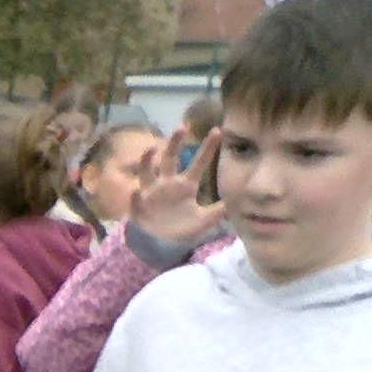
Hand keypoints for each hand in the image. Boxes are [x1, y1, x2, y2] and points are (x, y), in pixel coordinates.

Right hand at [130, 128, 224, 249]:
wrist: (160, 244)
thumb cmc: (181, 228)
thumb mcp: (203, 221)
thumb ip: (217, 212)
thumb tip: (236, 202)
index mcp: (185, 185)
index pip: (199, 163)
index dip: (208, 148)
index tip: (217, 130)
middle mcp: (167, 184)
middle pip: (170, 159)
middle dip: (174, 143)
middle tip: (182, 127)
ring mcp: (151, 194)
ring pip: (146, 173)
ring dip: (147, 161)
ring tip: (150, 149)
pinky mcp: (139, 207)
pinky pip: (136, 201)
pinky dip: (135, 197)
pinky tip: (136, 194)